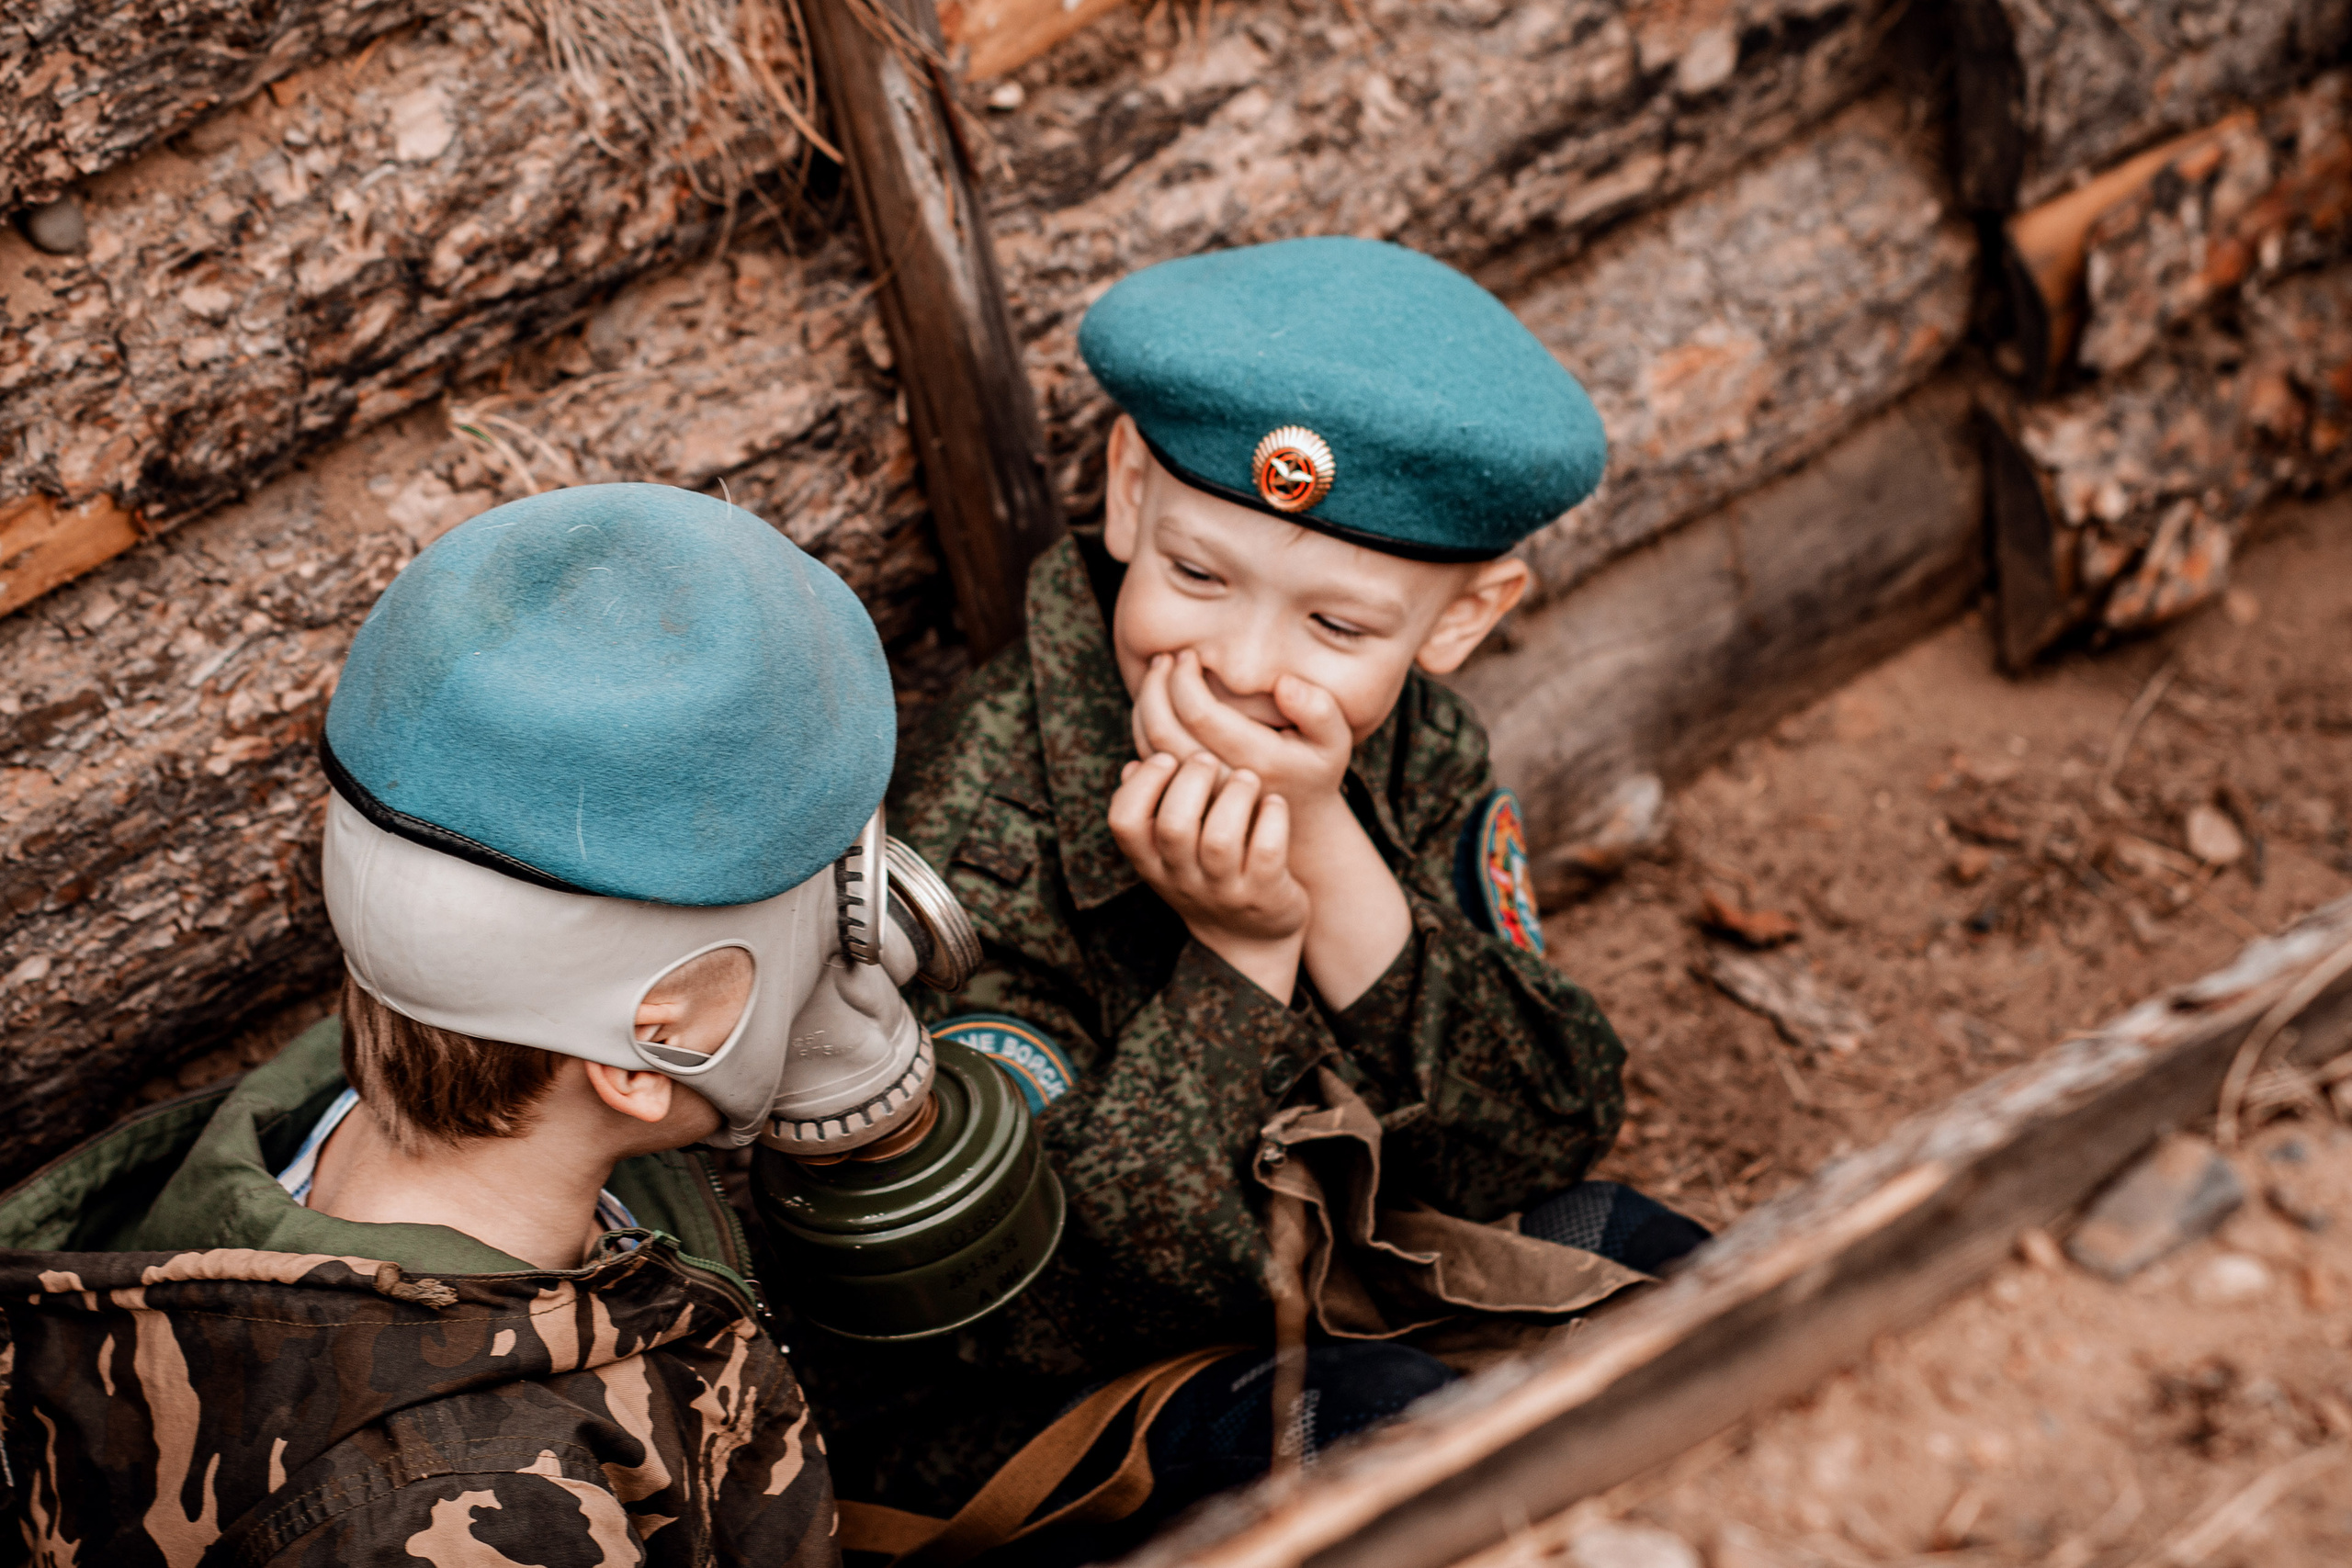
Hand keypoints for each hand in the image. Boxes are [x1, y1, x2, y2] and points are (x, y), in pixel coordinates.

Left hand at [1133, 652, 1353, 835]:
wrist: (1298, 827)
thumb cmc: (1313, 771)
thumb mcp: (1334, 741)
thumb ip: (1320, 709)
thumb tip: (1284, 684)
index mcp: (1258, 762)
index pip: (1199, 713)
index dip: (1184, 678)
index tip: (1188, 655)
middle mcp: (1222, 783)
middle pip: (1164, 730)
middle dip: (1156, 686)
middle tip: (1165, 659)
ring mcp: (1199, 797)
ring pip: (1150, 749)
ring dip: (1145, 705)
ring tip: (1159, 674)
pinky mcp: (1184, 801)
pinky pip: (1148, 766)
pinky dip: (1143, 728)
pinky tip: (1156, 703)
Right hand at [1137, 652, 1408, 1007]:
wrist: (1249, 942)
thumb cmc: (1208, 876)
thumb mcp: (1170, 852)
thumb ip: (1153, 810)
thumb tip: (1135, 765)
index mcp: (1152, 862)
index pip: (1124, 822)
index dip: (1142, 783)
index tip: (1165, 758)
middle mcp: (1183, 879)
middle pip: (1174, 826)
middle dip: (1192, 780)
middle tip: (1210, 758)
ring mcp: (1224, 890)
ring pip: (1221, 840)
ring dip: (1235, 795)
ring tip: (1246, 777)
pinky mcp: (1265, 894)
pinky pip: (1268, 853)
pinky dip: (1272, 818)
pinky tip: (1275, 802)